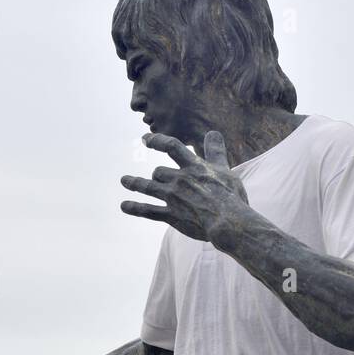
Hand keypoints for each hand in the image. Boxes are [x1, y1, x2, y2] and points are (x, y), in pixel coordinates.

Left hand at [120, 130, 248, 241]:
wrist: (227, 222)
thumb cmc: (230, 196)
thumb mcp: (225, 169)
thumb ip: (216, 151)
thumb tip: (213, 132)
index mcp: (193, 166)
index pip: (171, 147)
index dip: (156, 141)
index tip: (145, 139)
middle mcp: (179, 179)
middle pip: (159, 172)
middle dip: (157, 175)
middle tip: (156, 177)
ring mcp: (173, 198)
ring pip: (147, 187)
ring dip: (135, 183)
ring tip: (124, 180)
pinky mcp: (171, 216)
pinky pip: (148, 211)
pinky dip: (134, 208)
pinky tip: (123, 206)